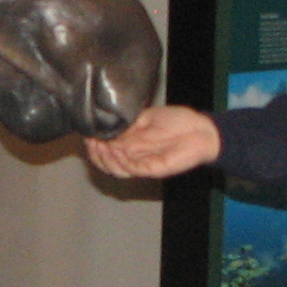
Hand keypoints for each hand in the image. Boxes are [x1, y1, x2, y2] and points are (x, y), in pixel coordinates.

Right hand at [82, 104, 221, 180]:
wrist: (201, 131)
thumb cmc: (179, 122)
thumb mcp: (147, 116)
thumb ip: (128, 121)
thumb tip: (107, 120)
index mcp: (130, 143)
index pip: (105, 148)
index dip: (93, 143)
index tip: (85, 133)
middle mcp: (133, 155)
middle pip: (106, 161)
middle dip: (94, 152)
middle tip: (90, 140)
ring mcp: (141, 163)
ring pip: (115, 168)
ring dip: (104, 158)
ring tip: (99, 145)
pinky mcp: (152, 169)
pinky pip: (131, 169)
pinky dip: (120, 161)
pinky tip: (115, 150)